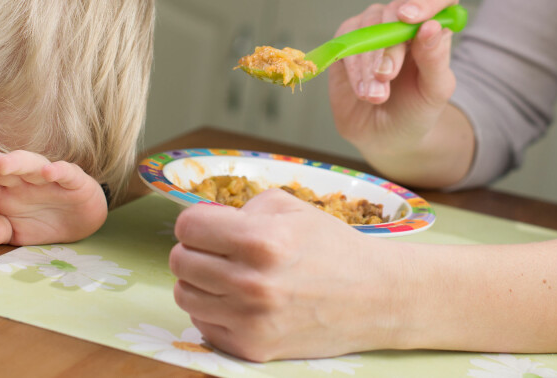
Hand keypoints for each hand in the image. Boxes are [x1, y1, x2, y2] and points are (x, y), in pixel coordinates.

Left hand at [0, 150, 107, 245]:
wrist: (82, 219)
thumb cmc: (43, 221)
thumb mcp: (16, 235)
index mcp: (2, 192)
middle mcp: (20, 180)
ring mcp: (46, 177)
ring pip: (28, 163)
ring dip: (14, 162)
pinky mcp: (73, 179)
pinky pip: (65, 172)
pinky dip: (57, 170)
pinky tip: (48, 173)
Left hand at [169, 189, 405, 361]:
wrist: (375, 298)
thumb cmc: (331, 247)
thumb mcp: (290, 207)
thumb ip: (240, 208)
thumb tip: (204, 221)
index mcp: (261, 241)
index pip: (187, 227)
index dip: (196, 222)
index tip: (209, 226)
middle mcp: (252, 283)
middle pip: (180, 261)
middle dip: (195, 250)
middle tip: (218, 250)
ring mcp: (250, 320)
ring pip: (184, 294)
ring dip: (199, 281)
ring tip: (227, 275)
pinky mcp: (251, 348)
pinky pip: (202, 323)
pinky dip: (213, 309)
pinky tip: (238, 300)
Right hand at [328, 0, 468, 182]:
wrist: (386, 136)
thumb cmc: (417, 110)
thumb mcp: (435, 91)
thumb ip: (436, 59)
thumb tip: (431, 26)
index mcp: (434, 26)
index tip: (412, 19)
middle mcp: (403, 21)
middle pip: (395, 10)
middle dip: (389, 47)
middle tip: (387, 77)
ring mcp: (372, 29)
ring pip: (367, 26)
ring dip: (369, 63)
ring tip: (376, 95)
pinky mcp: (346, 43)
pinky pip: (345, 42)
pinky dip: (353, 68)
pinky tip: (363, 91)